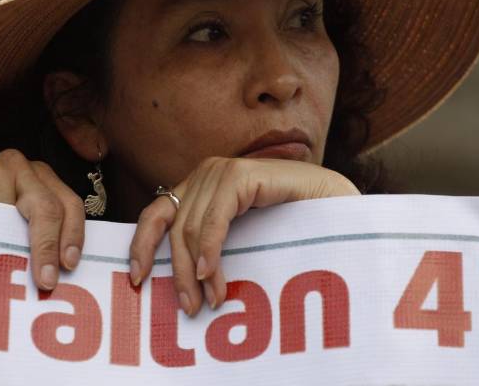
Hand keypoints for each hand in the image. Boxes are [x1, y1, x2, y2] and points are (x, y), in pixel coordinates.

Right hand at [0, 148, 84, 291]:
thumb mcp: (17, 229)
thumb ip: (39, 242)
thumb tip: (60, 280)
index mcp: (42, 177)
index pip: (69, 205)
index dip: (73, 236)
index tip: (68, 266)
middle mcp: (19, 167)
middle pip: (46, 208)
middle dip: (48, 247)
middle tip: (45, 281)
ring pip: (9, 218)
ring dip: (4, 248)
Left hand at [127, 157, 359, 316]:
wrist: (341, 206)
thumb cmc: (294, 226)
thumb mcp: (242, 237)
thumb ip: (211, 245)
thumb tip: (179, 280)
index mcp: (202, 185)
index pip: (156, 214)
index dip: (142, 246)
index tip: (137, 280)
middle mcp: (207, 173)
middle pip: (172, 227)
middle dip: (177, 271)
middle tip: (187, 307)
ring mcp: (224, 170)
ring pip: (191, 227)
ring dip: (198, 270)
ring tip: (210, 300)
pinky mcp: (242, 175)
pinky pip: (215, 219)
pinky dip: (211, 249)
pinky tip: (214, 275)